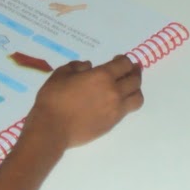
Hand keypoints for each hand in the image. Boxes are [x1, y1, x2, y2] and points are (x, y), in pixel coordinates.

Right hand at [25, 55, 144, 150]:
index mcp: (102, 76)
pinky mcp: (112, 123)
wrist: (52, 129)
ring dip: (135, 89)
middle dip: (134, 72)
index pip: (124, 64)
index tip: (117, 60)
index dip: (123, 60)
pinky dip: (126, 103)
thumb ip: (77, 67)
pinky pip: (127, 110)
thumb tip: (89, 66)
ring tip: (128, 87)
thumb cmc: (53, 99)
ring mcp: (115, 109)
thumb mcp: (61, 74)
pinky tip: (116, 101)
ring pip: (137, 97)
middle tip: (129, 71)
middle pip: (135, 80)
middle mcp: (114, 92)